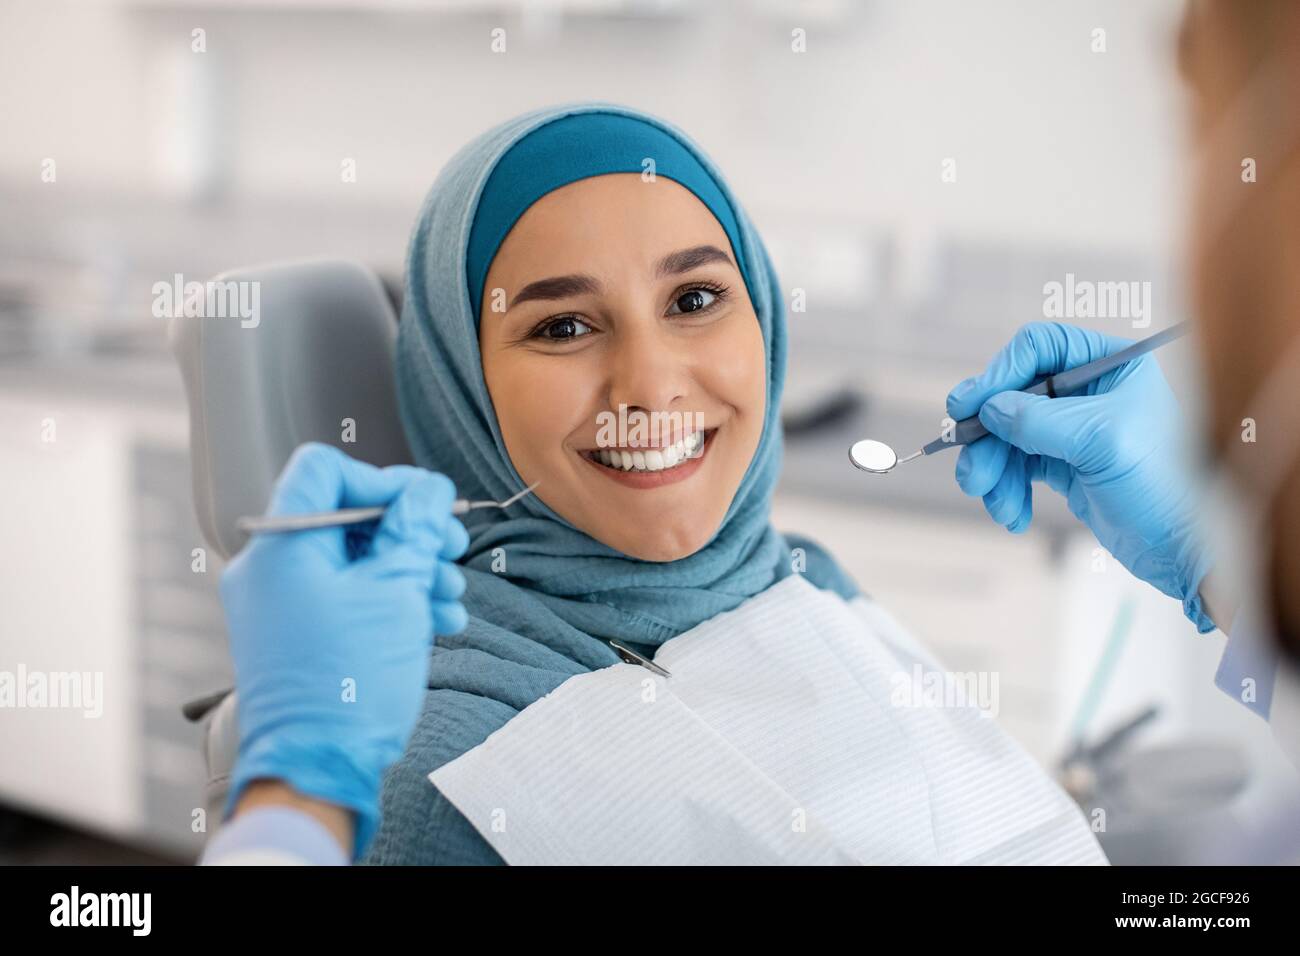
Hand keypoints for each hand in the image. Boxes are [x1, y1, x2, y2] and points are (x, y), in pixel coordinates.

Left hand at [219, 443, 468, 858]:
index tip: (422, 506)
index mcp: (281, 546)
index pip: (324, 471)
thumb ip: (414, 528)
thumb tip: (427, 489)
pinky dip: (390, 599)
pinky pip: (346, 597)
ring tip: (450, 594)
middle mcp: (270, 569)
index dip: (381, 480)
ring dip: (410, 569)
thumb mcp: (395, 591)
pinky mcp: (298, 637)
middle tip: (450, 547)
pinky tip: (435, 617)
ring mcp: (282, 606)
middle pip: (347, 518)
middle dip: (408, 531)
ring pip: (354, 561)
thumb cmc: (347, 682)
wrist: (317, 768)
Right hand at [946, 322, 1213, 630]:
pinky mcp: (1066, 464)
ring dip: (992, 469)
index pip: (1039, 348)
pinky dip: (1007, 489)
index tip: (967, 406)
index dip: (999, 373)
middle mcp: (1090, 390)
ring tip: (994, 503)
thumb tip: (987, 408)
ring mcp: (1075, 428)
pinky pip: (1017, 466)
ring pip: (1008, 435)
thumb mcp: (1100, 441)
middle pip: (1013, 395)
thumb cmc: (1164, 485)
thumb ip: (1039, 419)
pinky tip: (1012, 514)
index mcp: (1111, 366)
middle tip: (971, 473)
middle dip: (988, 437)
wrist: (1186, 549)